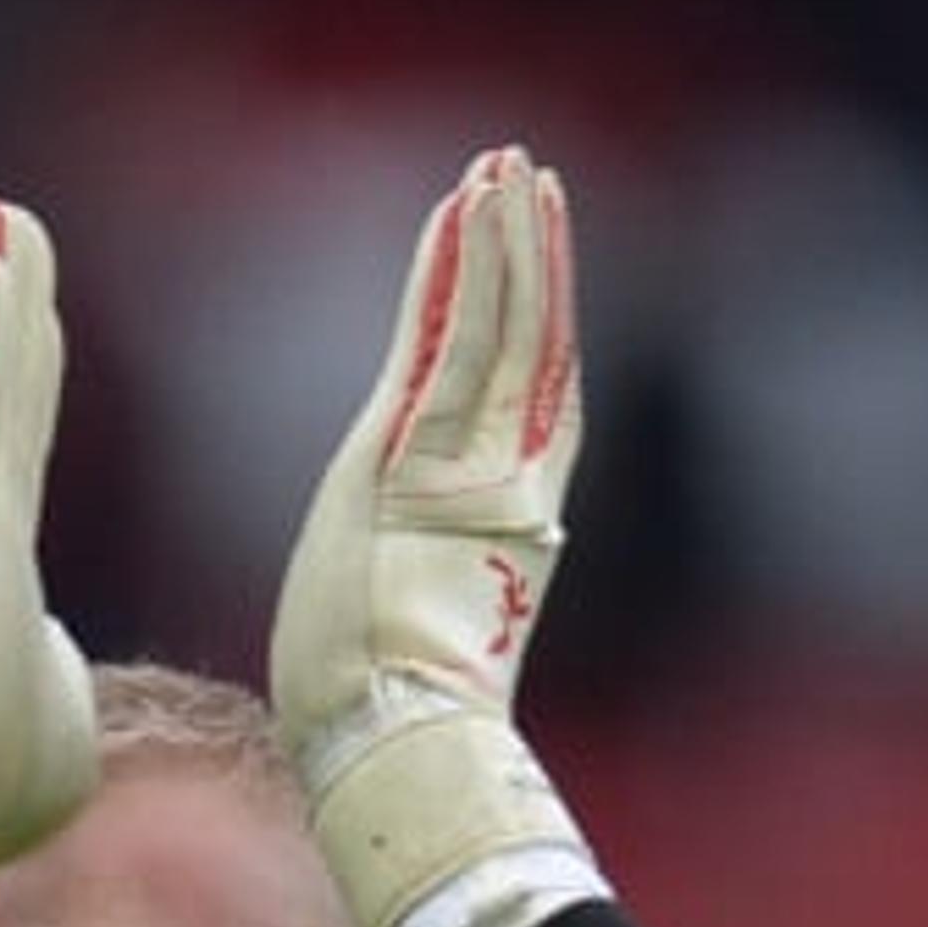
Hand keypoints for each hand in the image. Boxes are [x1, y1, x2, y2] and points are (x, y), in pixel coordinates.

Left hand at [272, 146, 602, 926]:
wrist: (400, 756)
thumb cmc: (393, 742)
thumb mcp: (404, 654)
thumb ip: (420, 618)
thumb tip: (413, 655)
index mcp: (497, 530)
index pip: (524, 409)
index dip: (535, 332)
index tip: (533, 266)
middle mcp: (496, 489)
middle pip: (525, 352)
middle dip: (530, 263)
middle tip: (530, 179)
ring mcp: (461, 467)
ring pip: (496, 330)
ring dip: (503, 244)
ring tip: (509, 170)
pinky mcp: (413, 454)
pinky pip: (447, 338)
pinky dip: (463, 271)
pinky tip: (470, 211)